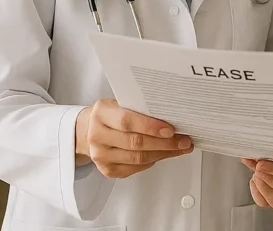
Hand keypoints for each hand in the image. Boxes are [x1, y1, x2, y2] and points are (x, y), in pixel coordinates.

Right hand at [76, 99, 192, 177]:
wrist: (89, 130)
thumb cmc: (111, 114)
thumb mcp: (120, 102)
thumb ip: (140, 107)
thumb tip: (172, 114)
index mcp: (101, 113)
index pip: (127, 121)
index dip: (150, 126)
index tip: (171, 129)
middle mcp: (97, 135)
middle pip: (135, 143)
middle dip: (164, 143)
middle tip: (183, 140)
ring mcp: (100, 155)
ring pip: (137, 158)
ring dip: (163, 153)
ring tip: (180, 147)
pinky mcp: (107, 170)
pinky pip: (135, 168)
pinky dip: (153, 161)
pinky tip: (164, 154)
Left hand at [240, 158, 272, 207]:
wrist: (266, 157)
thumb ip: (266, 150)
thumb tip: (253, 153)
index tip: (262, 163)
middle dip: (269, 178)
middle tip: (258, 168)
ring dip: (264, 188)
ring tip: (256, 175)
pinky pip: (266, 203)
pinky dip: (257, 193)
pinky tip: (254, 181)